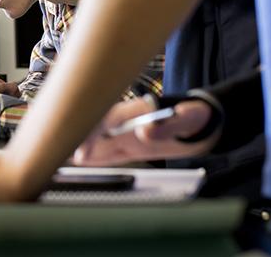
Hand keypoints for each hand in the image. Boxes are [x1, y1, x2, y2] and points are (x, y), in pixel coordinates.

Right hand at [73, 98, 218, 165]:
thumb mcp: (188, 118)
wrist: (203, 125)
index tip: (87, 142)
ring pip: (101, 140)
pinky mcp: (133, 146)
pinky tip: (83, 161)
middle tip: (74, 155)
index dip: (96, 129)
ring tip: (67, 157)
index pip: (111, 117)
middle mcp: (129, 121)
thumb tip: (144, 133)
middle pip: (100, 127)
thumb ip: (167, 125)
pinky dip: (98, 156)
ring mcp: (129, 133)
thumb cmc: (196, 116)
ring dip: (86, 146)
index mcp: (139, 109)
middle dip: (84, 138)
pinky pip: (112, 152)